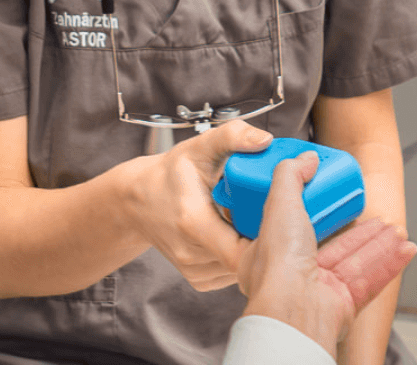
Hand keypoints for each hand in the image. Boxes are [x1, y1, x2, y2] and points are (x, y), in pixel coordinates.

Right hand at [127, 120, 271, 290]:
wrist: (138, 200)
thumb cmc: (170, 173)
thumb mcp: (200, 147)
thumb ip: (233, 136)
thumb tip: (266, 140)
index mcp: (193, 222)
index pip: (243, 249)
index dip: (267, 236)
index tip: (278, 216)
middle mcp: (192, 254)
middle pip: (247, 258)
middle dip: (263, 237)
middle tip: (272, 213)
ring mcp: (194, 271)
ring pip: (242, 268)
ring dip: (252, 248)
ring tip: (252, 221)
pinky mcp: (198, 279)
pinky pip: (231, 273)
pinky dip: (240, 257)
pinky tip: (237, 235)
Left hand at [237, 153, 416, 356]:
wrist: (295, 311)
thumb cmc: (277, 264)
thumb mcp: (278, 203)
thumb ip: (290, 175)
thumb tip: (306, 158)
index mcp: (268, 253)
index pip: (291, 228)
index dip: (314, 212)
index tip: (331, 200)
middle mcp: (292, 275)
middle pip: (332, 245)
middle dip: (359, 231)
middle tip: (378, 217)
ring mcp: (318, 291)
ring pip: (355, 262)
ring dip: (379, 245)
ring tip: (398, 230)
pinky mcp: (342, 306)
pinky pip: (370, 280)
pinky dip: (389, 264)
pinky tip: (406, 250)